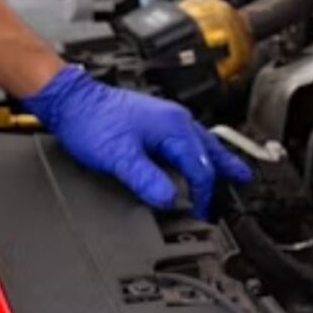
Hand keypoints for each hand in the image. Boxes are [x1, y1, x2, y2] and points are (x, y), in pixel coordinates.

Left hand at [22, 66, 250, 216]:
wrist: (71, 100)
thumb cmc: (91, 121)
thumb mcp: (119, 157)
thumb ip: (146, 180)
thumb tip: (169, 200)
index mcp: (174, 128)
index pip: (201, 169)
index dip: (203, 194)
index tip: (200, 212)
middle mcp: (175, 120)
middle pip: (209, 151)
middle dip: (224, 171)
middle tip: (241, 184)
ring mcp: (164, 118)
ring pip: (200, 143)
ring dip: (215, 159)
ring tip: (231, 170)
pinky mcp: (152, 120)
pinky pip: (185, 139)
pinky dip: (196, 152)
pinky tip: (190, 157)